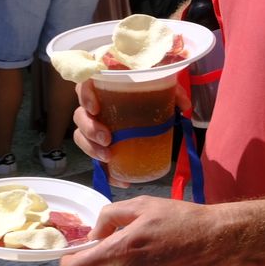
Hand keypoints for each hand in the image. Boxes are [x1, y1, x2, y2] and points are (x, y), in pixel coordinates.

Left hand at [60, 195, 241, 265]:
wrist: (220, 242)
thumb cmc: (181, 219)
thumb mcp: (143, 205)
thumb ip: (109, 217)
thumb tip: (93, 235)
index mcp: (123, 251)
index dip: (69, 262)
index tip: (74, 256)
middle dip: (102, 261)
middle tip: (124, 246)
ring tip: (146, 257)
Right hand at [70, 76, 191, 188]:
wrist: (151, 103)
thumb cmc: (150, 90)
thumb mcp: (163, 86)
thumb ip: (173, 91)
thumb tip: (184, 106)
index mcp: (105, 86)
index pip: (84, 84)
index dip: (84, 96)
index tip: (95, 108)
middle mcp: (96, 105)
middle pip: (80, 116)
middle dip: (89, 130)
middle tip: (107, 139)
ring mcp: (96, 126)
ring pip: (82, 137)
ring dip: (91, 149)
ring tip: (108, 157)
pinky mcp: (103, 145)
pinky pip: (97, 160)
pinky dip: (107, 173)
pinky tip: (120, 181)